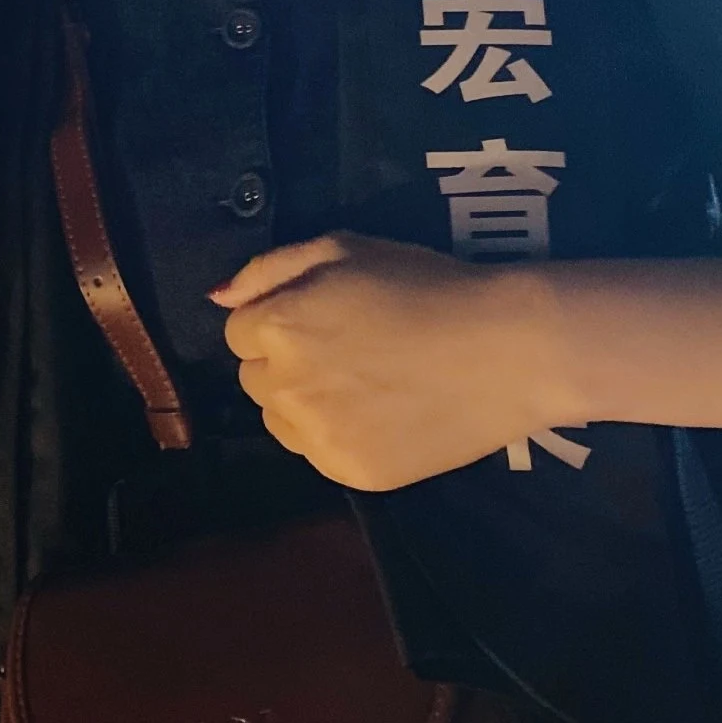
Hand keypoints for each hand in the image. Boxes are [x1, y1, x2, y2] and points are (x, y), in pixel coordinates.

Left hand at [211, 233, 564, 490]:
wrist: (504, 348)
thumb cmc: (422, 284)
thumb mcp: (341, 248)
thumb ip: (268, 270)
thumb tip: (217, 298)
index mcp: (277, 327)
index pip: (239, 331)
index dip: (279, 318)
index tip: (322, 316)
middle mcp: (286, 386)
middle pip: (254, 378)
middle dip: (284, 362)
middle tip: (344, 348)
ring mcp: (319, 436)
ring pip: (279, 421)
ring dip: (301, 403)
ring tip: (359, 382)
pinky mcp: (352, 473)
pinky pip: (316, 454)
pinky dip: (334, 435)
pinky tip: (378, 413)